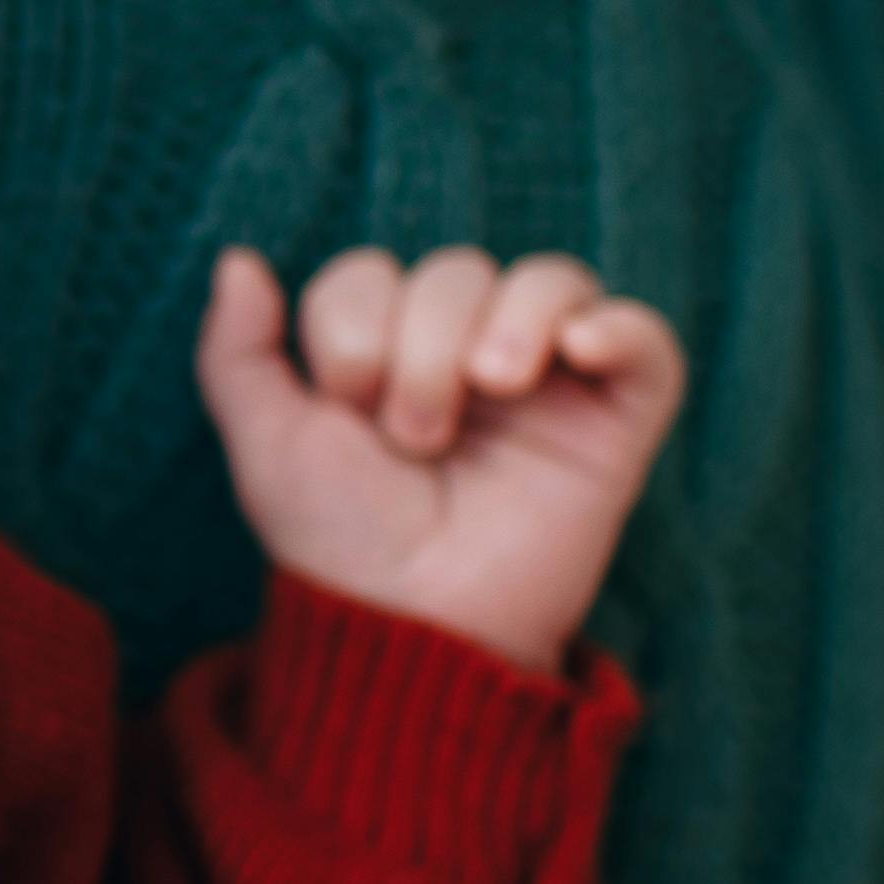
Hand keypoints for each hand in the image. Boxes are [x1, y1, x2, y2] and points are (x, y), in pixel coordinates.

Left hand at [195, 245, 686, 673]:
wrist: (418, 622)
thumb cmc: (343, 541)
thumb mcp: (268, 447)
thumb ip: (235, 355)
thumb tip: (238, 260)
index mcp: (388, 348)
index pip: (370, 275)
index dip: (350, 329)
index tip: (348, 411)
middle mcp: (470, 352)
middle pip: (456, 270)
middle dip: (421, 344)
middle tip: (414, 436)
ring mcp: (550, 382)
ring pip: (551, 281)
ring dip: (510, 320)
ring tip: (493, 385)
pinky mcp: (619, 422)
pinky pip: (648, 342)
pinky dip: (620, 327)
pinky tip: (581, 347)